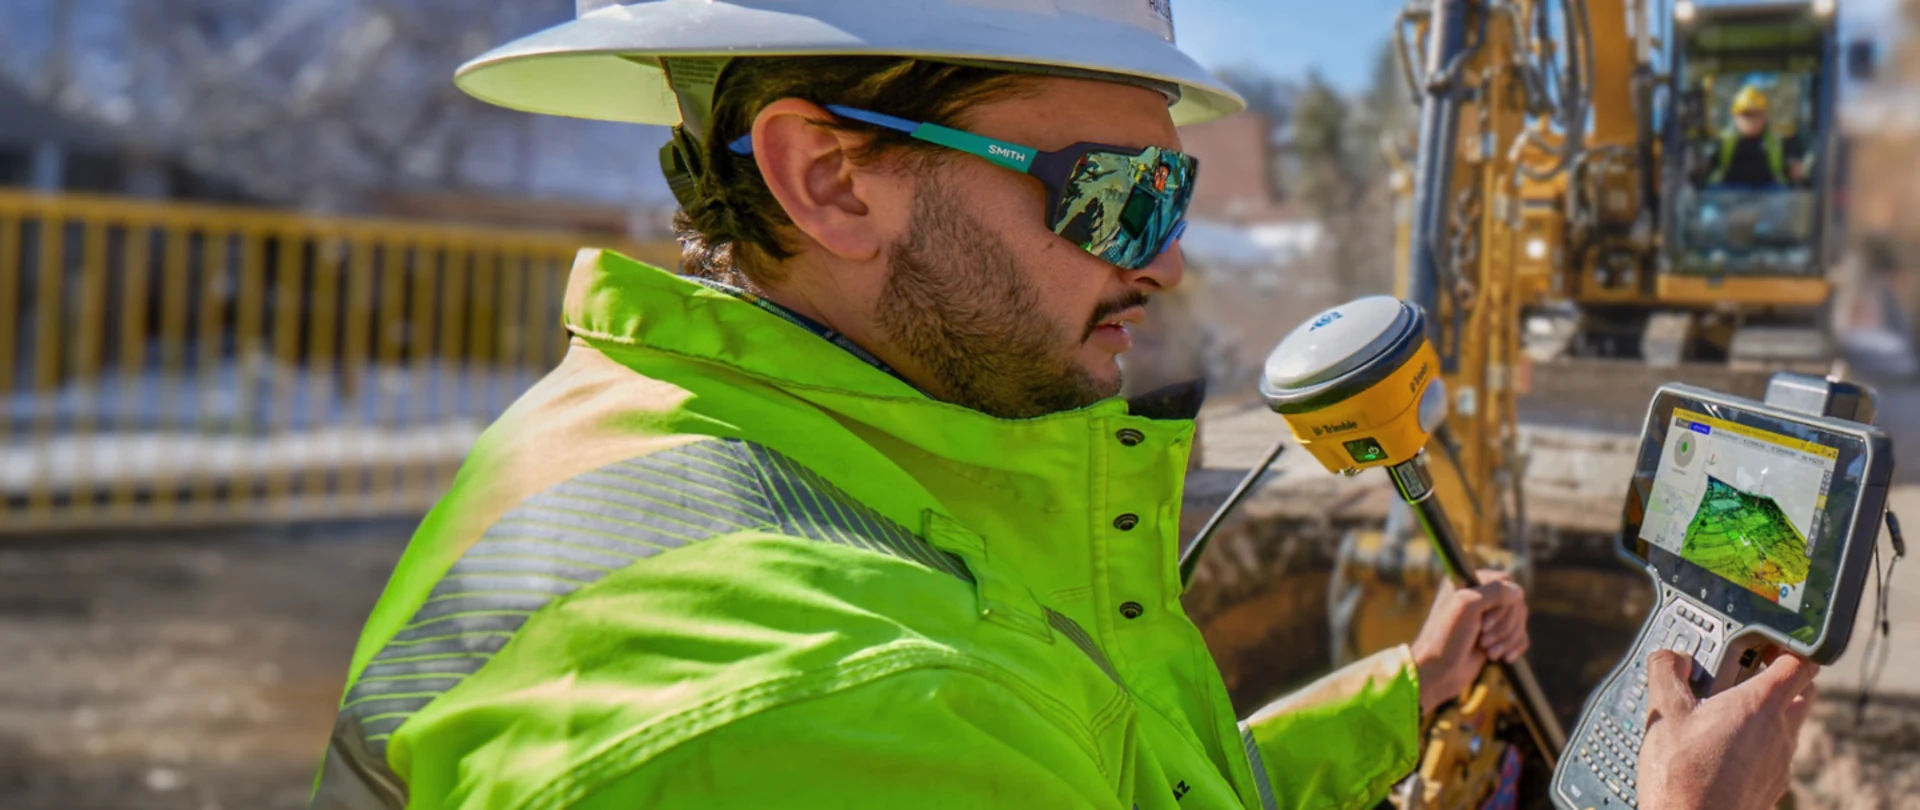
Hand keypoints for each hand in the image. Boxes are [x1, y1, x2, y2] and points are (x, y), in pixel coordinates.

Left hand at [1409, 570, 1528, 713]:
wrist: (1438, 673)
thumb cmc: (1446, 638)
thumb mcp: (1467, 606)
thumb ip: (1494, 591)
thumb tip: (1518, 591)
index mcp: (1467, 582)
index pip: (1505, 581)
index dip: (1502, 604)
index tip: (1483, 623)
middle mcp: (1478, 597)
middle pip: (1516, 603)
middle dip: (1504, 626)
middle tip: (1482, 640)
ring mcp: (1487, 618)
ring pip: (1519, 621)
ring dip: (1508, 639)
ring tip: (1489, 652)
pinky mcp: (1495, 637)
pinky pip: (1520, 636)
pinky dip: (1514, 647)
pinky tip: (1504, 658)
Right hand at [1636, 649, 1817, 809]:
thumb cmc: (1683, 774)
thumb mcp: (1664, 713)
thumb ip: (1668, 673)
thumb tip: (1673, 657)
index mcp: (1760, 704)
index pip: (1800, 662)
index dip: (1789, 647)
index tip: (1767, 642)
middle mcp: (1780, 731)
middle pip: (1803, 692)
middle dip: (1783, 678)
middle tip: (1746, 674)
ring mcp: (1780, 762)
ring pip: (1787, 726)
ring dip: (1766, 714)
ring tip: (1723, 714)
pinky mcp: (1772, 785)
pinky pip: (1773, 755)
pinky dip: (1756, 745)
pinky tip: (1722, 751)